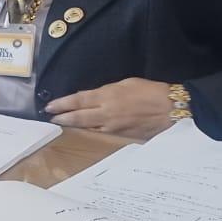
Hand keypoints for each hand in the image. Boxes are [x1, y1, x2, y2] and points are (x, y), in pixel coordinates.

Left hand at [45, 77, 174, 139]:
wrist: (171, 109)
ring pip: (88, 128)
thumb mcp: (125, 83)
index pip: (78, 100)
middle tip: (50, 118)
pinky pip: (102, 134)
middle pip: (78, 116)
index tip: (50, 106)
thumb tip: (95, 97)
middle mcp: (106, 113)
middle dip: (62, 117)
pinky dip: (90, 132)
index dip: (62, 104)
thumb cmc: (150, 91)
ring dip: (74, 126)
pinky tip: (84, 132)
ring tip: (62, 125)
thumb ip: (107, 91)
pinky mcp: (122, 137)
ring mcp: (113, 127)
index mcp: (107, 96)